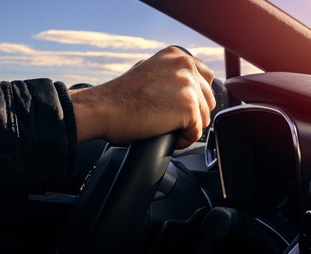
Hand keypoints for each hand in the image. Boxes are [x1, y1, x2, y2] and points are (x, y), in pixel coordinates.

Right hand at [71, 46, 215, 148]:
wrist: (103, 108)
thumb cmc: (119, 96)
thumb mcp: (147, 70)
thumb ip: (169, 73)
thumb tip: (183, 86)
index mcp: (177, 55)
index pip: (205, 78)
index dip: (196, 97)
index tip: (182, 108)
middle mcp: (185, 66)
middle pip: (207, 99)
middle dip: (193, 114)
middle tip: (172, 122)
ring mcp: (189, 86)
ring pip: (203, 118)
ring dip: (187, 128)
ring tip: (167, 130)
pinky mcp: (188, 108)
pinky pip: (196, 133)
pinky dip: (184, 140)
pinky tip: (169, 138)